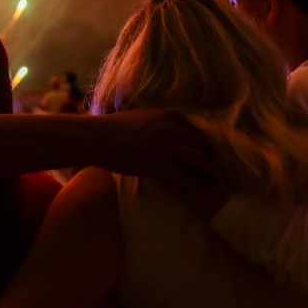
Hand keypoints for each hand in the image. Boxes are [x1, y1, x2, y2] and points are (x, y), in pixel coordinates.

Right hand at [91, 108, 215, 178]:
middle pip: (202, 142)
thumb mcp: (139, 116)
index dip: (202, 141)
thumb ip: (156, 120)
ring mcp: (164, 146)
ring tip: (211, 181)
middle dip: (209, 155)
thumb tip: (163, 126)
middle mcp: (169, 128)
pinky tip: (197, 192)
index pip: (195, 127)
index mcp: (166, 115)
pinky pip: (183, 176)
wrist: (95, 137)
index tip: (206, 151)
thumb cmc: (111, 127)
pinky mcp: (157, 164)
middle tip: (213, 168)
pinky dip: (193, 184)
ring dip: (207, 170)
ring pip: (198, 158)